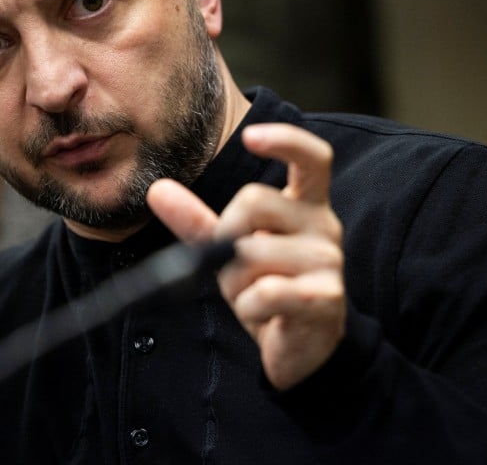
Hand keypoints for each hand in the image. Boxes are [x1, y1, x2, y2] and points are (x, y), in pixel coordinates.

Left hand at [147, 123, 343, 390]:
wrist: (302, 349)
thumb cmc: (267, 288)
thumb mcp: (230, 250)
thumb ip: (197, 220)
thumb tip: (157, 189)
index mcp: (307, 205)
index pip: (312, 157)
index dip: (285, 140)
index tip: (250, 137)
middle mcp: (324, 225)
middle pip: (254, 201)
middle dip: (225, 235)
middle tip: (232, 266)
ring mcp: (329, 261)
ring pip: (253, 253)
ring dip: (236, 282)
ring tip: (253, 297)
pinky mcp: (326, 297)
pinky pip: (265, 292)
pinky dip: (249, 307)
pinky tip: (263, 316)